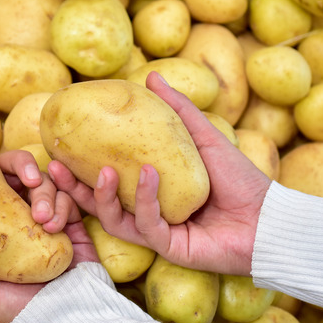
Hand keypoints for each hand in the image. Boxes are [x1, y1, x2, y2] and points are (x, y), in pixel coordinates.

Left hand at [0, 150, 98, 322]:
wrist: (63, 322)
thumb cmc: (15, 310)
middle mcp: (21, 218)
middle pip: (23, 175)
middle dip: (26, 170)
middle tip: (29, 181)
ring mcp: (49, 221)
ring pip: (48, 185)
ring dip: (48, 194)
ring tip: (45, 221)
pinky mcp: (74, 226)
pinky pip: (70, 200)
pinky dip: (65, 204)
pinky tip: (58, 222)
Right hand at [48, 71, 271, 275]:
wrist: (268, 216)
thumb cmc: (239, 178)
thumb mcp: (203, 137)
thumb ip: (176, 110)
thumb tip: (150, 75)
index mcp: (149, 190)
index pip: (106, 180)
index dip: (79, 167)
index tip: (59, 147)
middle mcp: (146, 213)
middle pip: (99, 203)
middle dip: (72, 189)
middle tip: (54, 167)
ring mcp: (156, 232)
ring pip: (113, 219)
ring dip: (103, 196)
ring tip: (104, 170)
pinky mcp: (169, 247)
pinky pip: (147, 225)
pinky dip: (147, 199)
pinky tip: (150, 174)